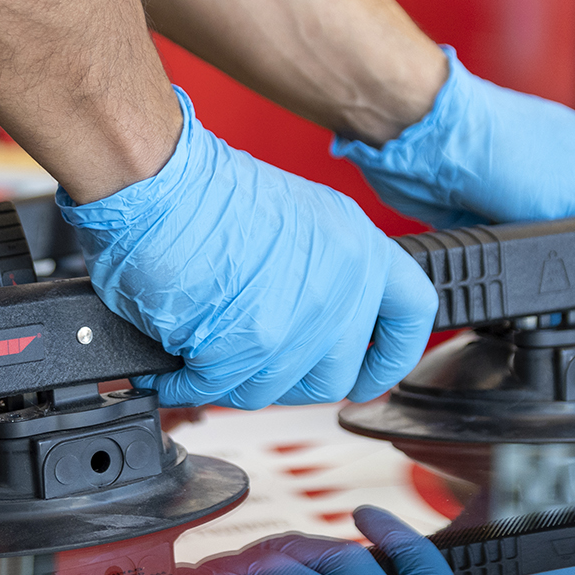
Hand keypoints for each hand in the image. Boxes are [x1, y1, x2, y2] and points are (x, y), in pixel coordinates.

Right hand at [57, 87, 437, 408]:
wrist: (160, 182)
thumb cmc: (206, 190)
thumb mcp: (297, 216)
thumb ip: (323, 270)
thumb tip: (314, 320)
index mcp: (359, 248)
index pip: (413, 315)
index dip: (393, 355)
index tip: (372, 372)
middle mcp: (339, 288)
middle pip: (336, 376)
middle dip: (289, 378)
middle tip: (252, 355)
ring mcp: (296, 323)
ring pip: (272, 391)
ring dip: (231, 379)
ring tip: (201, 347)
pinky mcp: (247, 347)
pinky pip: (217, 390)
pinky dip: (187, 384)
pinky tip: (172, 365)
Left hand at [332, 47, 574, 339]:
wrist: (423, 141)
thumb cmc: (495, 140)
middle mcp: (566, 181)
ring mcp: (521, 199)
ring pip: (545, 261)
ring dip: (542, 283)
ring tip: (543, 309)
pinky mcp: (483, 216)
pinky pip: (504, 261)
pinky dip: (506, 276)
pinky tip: (506, 288)